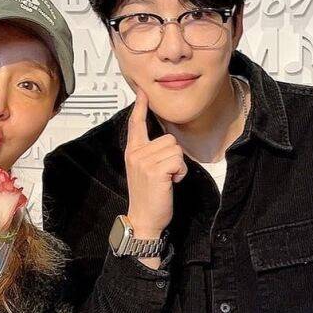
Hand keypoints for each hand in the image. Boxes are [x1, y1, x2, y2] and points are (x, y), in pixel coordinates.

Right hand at [125, 88, 187, 240]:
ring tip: (166, 179)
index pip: (135, 124)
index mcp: (132, 151)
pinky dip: (180, 172)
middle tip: (164, 174)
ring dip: (177, 165)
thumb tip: (165, 142)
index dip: (140, 107)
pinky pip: (178, 160)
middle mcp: (136, 153)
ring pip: (175, 148)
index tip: (142, 93)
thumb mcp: (142, 170)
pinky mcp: (155, 170)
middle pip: (168, 138)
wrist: (143, 219)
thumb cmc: (147, 196)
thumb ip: (148, 153)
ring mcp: (144, 161)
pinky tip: (170, 183)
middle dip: (173, 156)